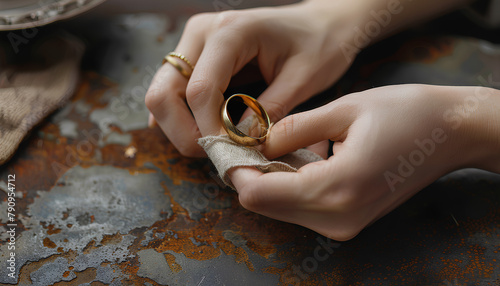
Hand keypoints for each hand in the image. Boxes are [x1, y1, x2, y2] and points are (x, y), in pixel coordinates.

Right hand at [145, 1, 358, 156]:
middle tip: (219, 152)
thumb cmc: (319, 44)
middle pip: (164, 94)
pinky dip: (183, 118)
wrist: (320, 24)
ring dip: (182, 128)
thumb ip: (269, 111)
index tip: (233, 152)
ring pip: (162, 96)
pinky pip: (173, 94)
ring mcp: (194, 44)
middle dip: (185, 132)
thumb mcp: (303, 79)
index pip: (200, 90)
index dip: (211, 130)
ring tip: (218, 143)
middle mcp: (201, 33)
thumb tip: (239, 144)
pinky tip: (206, 131)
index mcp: (230, 32)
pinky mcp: (195, 57)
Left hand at [229, 84, 499, 240]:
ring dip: (267, 181)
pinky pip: (301, 209)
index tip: (228, 144)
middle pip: (264, 206)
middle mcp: (337, 219)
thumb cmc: (404, 113)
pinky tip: (295, 159)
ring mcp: (343, 226)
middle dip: (248, 175)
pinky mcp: (347, 223)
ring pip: (280, 210)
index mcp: (336, 188)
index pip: (259, 194)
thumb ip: (293, 130)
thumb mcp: (343, 109)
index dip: (236, 170)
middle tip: (246, 142)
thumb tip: (257, 143)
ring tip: (272, 146)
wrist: (450, 134)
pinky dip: (288, 187)